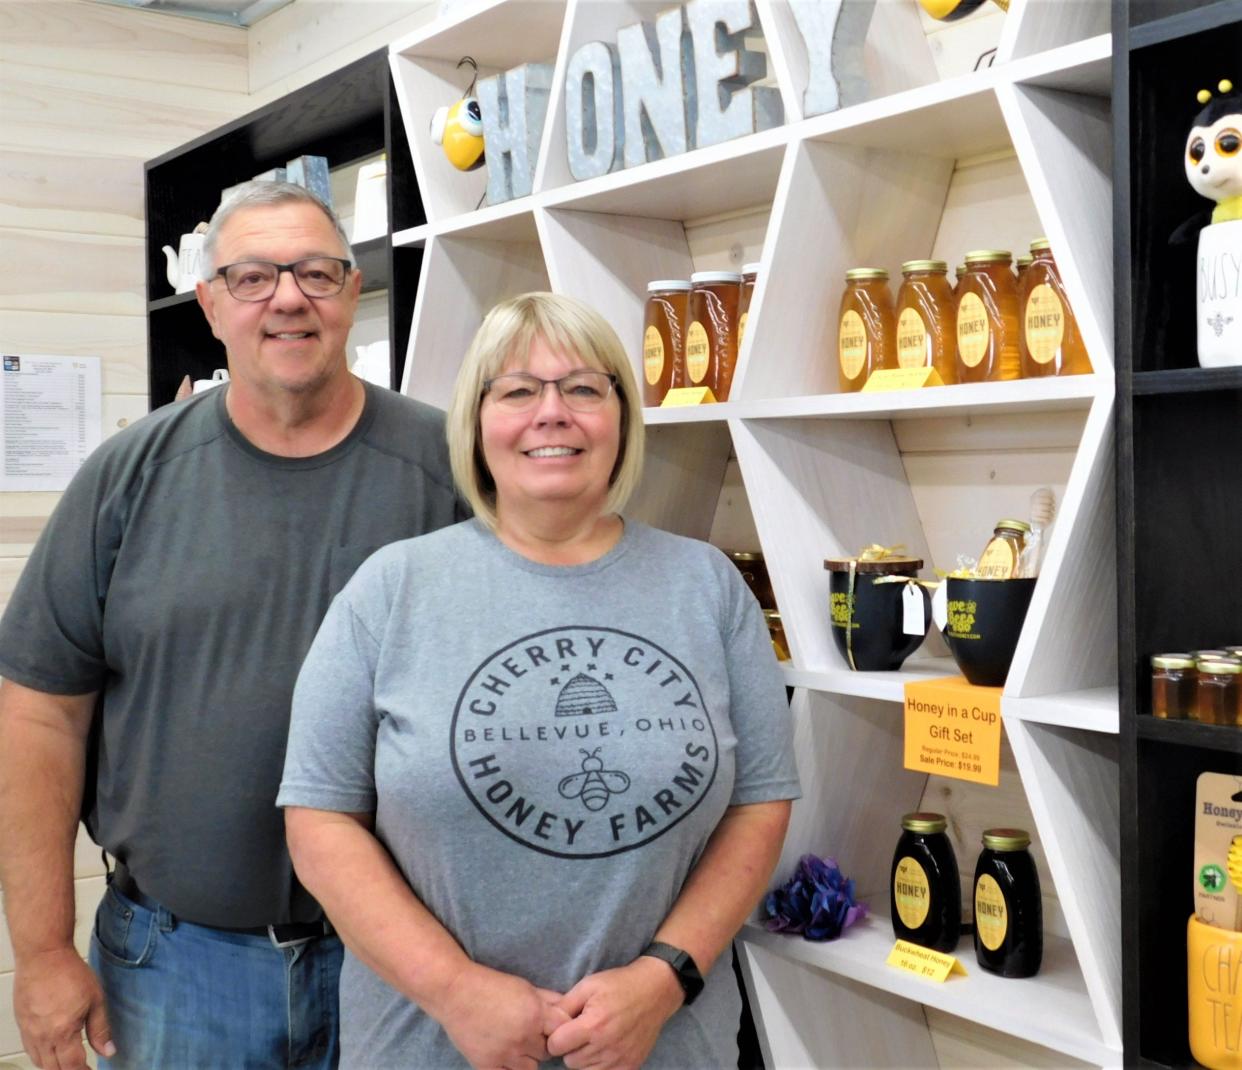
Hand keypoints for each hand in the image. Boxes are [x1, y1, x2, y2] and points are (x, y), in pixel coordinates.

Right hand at [13, 947, 114, 1069]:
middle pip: (53, 1069)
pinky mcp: (22, 1024)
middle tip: (82, 1067)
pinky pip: (30, 1050)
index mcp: (62, 1032)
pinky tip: (51, 1052)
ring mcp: (29, 1032)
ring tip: (68, 1063)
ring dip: (54, 1067)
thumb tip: (108, 1051)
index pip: (72, 1066)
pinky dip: (41, 1057)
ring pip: (40, 1062)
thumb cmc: (69, 973)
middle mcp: (42, 1037)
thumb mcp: (95, 999)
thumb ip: (100, 1029)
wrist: (43, 956)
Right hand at [436, 961, 567, 1069]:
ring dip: (527, 1058)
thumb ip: (548, 1000)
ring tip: (515, 1043)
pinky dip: (509, 1068)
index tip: (551, 1027)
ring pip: (531, 1068)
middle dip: (541, 1043)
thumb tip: (568, 1008)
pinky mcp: (488, 1066)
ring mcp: (505, 1054)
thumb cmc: (490, 985)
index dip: (559, 1029)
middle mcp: (524, 1037)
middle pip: (547, 1052)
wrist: (454, 992)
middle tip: (529, 1033)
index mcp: (535, 1014)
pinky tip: (503, 1054)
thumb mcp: (524, 987)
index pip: (563, 1032)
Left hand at [546, 957, 684, 1069]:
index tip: (564, 1027)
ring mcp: (619, 1060)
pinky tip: (605, 1048)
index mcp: (593, 1025)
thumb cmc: (619, 984)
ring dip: (584, 1058)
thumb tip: (547, 1022)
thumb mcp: (588, 985)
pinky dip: (599, 1065)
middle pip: (569, 1061)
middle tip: (581, 1031)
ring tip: (594, 1038)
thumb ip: (564, 1005)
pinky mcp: (630, 1067)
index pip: (556, 1046)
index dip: (555, 1036)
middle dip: (570, 1047)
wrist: (655, 991)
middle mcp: (606, 1047)